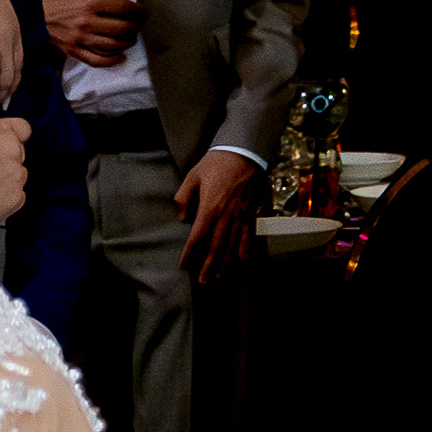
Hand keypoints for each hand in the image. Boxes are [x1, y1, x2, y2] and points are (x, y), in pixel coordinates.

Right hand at [0, 116, 31, 236]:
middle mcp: (12, 151)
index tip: (5, 143)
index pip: (23, 128)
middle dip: (6, 159)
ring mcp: (16, 176)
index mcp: (0, 132)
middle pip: (19, 152)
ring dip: (7, 179)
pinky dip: (6, 198)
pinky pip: (17, 196)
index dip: (13, 136)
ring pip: (19, 175)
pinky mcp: (16, 198)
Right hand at [44, 0, 138, 68]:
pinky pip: (98, 60)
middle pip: (123, 28)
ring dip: (127, 43)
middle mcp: (88, 21)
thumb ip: (98, 2)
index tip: (143, 12)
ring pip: (114, 45)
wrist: (28, 12)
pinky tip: (120, 57)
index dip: (138, 11)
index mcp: (91, 2)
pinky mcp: (73, 51)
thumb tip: (118, 11)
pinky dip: (112, 60)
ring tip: (130, 39)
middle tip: (138, 26)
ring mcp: (80, 39)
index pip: (124, 8)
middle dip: (135, 27)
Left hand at [175, 153, 260, 280]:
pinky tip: (243, 259)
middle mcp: (225, 216)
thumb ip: (184, 197)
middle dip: (208, 265)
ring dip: (225, 262)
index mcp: (209, 208)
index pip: (197, 237)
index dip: (190, 253)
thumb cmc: (216, 162)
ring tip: (218, 275)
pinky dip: (246, 247)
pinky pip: (248, 233)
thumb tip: (181, 217)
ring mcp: (239, 215)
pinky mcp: (250, 211)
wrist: (244, 151)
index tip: (183, 265)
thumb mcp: (193, 175)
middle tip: (202, 280)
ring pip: (232, 244)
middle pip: (215, 247)